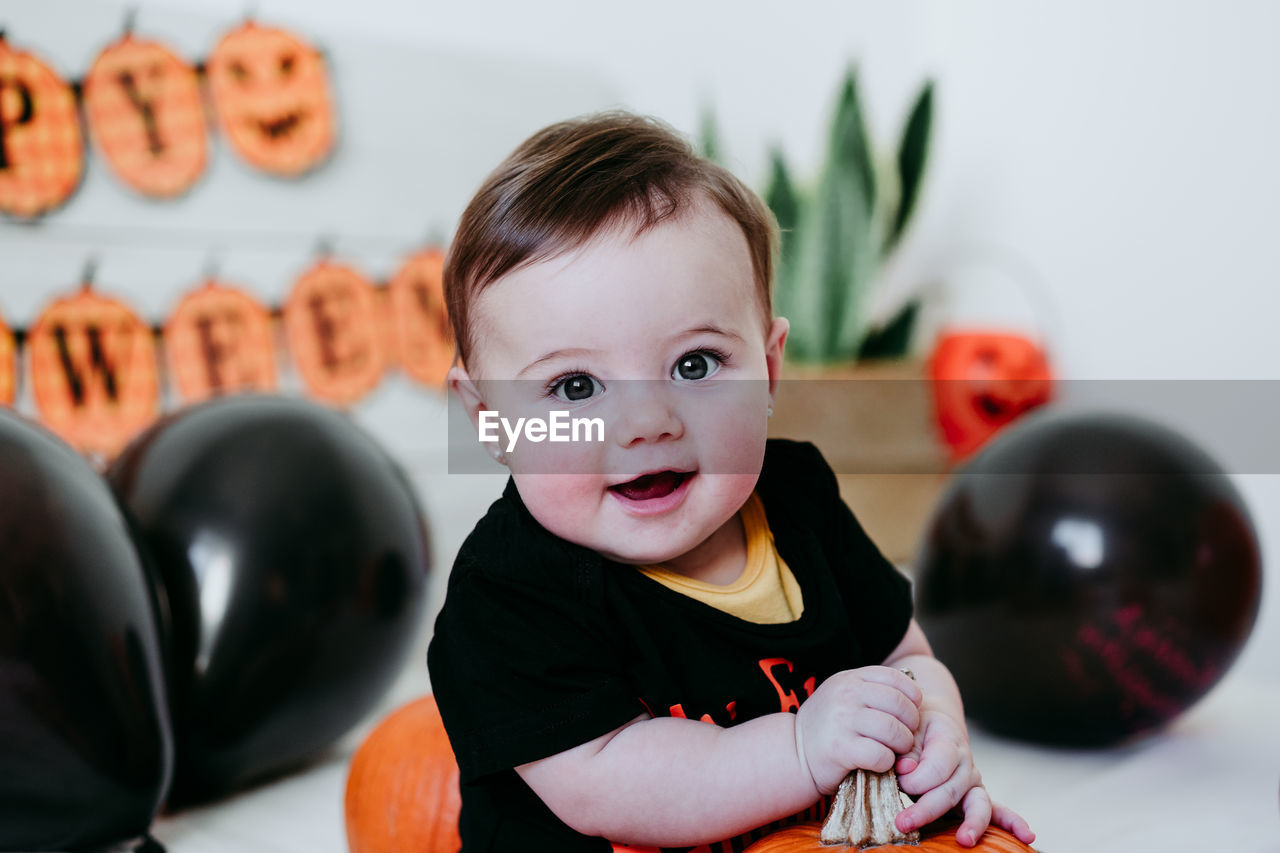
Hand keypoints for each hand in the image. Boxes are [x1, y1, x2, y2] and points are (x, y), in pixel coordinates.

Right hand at [794, 666, 921, 794]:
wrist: (794, 753)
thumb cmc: (828, 727)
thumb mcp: (844, 696)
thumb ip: (871, 691)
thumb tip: (913, 697)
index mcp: (850, 679)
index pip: (895, 678)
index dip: (912, 695)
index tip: (912, 711)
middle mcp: (845, 695)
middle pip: (899, 705)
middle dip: (911, 724)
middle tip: (905, 736)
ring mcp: (842, 720)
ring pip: (893, 730)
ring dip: (902, 745)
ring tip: (894, 751)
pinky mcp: (841, 748)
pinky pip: (880, 754)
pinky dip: (887, 762)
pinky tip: (879, 762)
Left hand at [892, 709, 1034, 846]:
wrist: (933, 723)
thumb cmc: (916, 730)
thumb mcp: (908, 732)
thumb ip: (907, 751)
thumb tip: (907, 769)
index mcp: (948, 744)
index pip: (935, 768)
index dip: (914, 778)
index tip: (898, 779)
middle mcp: (966, 765)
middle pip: (951, 790)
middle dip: (926, 809)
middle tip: (902, 822)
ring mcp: (974, 783)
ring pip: (978, 804)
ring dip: (971, 824)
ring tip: (965, 840)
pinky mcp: (976, 798)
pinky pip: (998, 811)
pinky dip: (1012, 823)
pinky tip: (1027, 836)